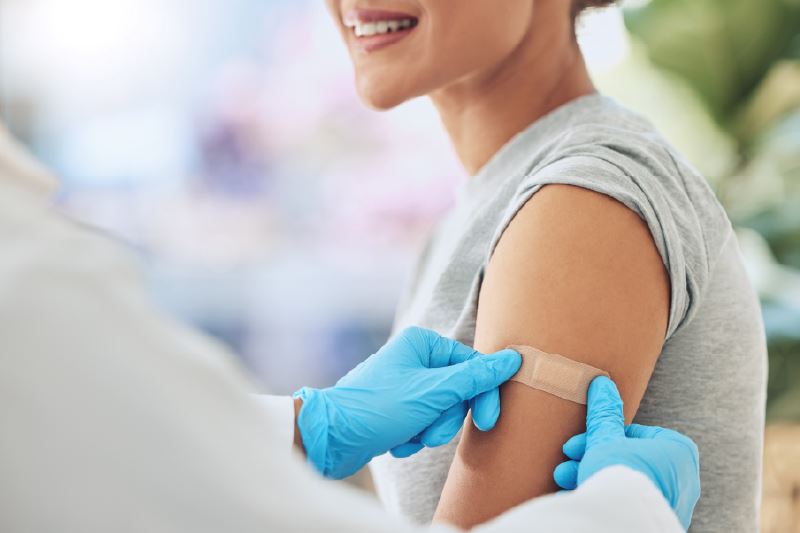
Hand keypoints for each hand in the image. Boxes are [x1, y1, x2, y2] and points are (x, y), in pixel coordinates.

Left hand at [293, 326, 520, 478]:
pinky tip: (396, 441)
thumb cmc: (378, 408)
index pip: (471, 366)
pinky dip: (414, 436)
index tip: (489, 422)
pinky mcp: (396, 408)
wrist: (330, 437)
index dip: (483, 395)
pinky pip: (422, 422)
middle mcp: (413, 358)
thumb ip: (475, 377)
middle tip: (431, 432)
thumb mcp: (433, 393)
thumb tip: (513, 358)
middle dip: (446, 418)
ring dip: (430, 430)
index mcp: (421, 343)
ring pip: (441, 410)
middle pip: (457, 391)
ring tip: (409, 437)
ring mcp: (404, 383)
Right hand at [553, 377, 700, 530]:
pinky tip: (580, 494)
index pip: (635, 433)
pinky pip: (628, 503)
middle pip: (627, 459)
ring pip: (626, 483)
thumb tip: (602, 384)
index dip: (601, 435)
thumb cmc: (619, 476)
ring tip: (564, 479)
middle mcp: (683, 479)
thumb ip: (605, 414)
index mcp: (679, 451)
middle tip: (568, 460)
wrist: (621, 523)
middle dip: (592, 458)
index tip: (578, 441)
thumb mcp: (605, 439)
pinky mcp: (656, 524)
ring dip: (592, 476)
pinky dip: (605, 497)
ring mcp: (672, 505)